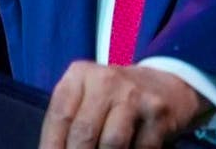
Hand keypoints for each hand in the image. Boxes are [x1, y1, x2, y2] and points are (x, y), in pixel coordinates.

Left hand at [39, 61, 212, 148]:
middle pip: (84, 133)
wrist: (164, 85)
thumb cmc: (113, 98)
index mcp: (80, 75)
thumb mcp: (86, 97)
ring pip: (112, 144)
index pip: (60, 117)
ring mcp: (134, 95)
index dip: (51, 146)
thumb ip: (68, 123)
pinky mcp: (158, 113)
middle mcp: (106, 80)